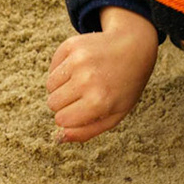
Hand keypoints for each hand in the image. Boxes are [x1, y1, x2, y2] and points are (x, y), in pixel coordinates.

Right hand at [46, 7, 158, 142]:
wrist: (133, 48)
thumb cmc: (124, 87)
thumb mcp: (114, 115)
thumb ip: (86, 131)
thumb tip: (58, 138)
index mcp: (98, 102)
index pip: (61, 120)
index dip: (70, 117)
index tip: (84, 110)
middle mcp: (87, 81)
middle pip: (52, 103)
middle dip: (64, 103)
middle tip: (84, 94)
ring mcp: (78, 61)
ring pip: (50, 86)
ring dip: (61, 86)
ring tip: (82, 80)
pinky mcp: (71, 46)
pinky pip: (52, 67)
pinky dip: (61, 70)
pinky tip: (80, 67)